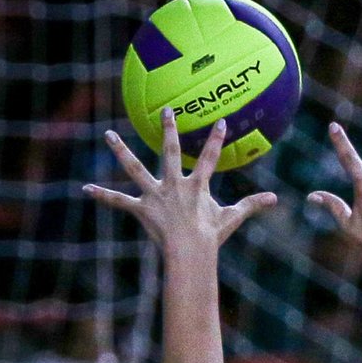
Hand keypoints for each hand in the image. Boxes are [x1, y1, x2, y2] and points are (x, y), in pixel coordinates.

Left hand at [83, 110, 275, 253]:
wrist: (190, 252)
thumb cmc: (212, 236)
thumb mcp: (233, 218)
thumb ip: (251, 205)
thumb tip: (275, 199)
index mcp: (196, 186)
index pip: (209, 158)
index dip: (215, 140)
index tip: (219, 121)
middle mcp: (174, 185)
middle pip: (170, 152)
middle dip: (170, 130)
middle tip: (166, 110)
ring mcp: (156, 195)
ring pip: (135, 168)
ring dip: (121, 151)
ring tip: (108, 134)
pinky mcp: (142, 209)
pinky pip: (120, 201)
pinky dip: (103, 195)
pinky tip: (86, 188)